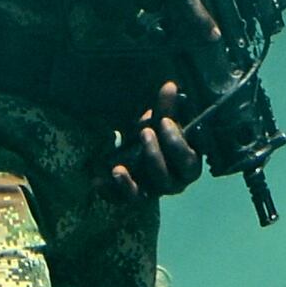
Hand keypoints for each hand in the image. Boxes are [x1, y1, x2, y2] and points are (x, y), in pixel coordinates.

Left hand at [109, 85, 206, 201]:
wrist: (147, 152)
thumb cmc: (162, 135)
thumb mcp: (164, 122)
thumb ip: (167, 108)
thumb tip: (170, 85)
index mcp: (188, 164)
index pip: (187, 160)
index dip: (176, 143)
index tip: (163, 121)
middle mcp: (174, 183)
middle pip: (167, 178)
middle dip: (154, 156)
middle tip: (144, 132)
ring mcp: (153, 192)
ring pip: (146, 195)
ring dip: (131, 183)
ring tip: (117, 168)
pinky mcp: (134, 197)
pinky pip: (122, 201)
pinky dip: (110, 192)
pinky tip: (97, 181)